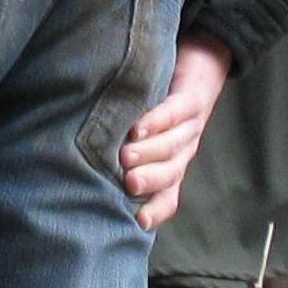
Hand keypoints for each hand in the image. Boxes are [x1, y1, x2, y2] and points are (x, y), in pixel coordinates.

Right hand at [123, 34, 231, 230]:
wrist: (204, 65)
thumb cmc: (161, 106)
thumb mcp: (146, 136)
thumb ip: (123, 155)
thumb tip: (84, 176)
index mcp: (172, 166)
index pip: (168, 196)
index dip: (156, 210)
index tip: (138, 222)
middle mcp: (183, 151)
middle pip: (171, 173)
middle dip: (151, 180)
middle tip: (128, 183)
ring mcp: (190, 126)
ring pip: (173, 145)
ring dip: (151, 152)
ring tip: (126, 155)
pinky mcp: (192, 99)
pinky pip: (175, 112)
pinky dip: (157, 120)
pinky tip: (140, 127)